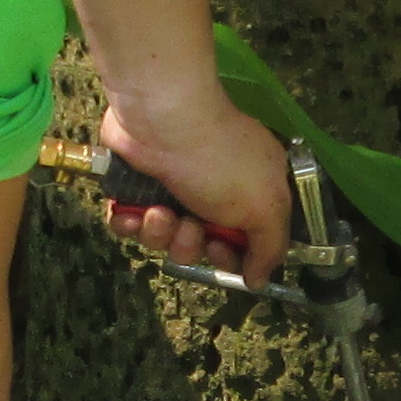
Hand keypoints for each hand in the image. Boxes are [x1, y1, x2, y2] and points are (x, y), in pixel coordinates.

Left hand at [96, 86, 292, 286]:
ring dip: (162, 233)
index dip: (229, 255)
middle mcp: (212, 190)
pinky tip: (133, 212)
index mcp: (249, 191)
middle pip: (199, 245)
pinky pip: (129, 224)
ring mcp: (171, 187)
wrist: (161, 121)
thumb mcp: (265, 206)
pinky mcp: (134, 185)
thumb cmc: (219, 161)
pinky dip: (129, 223)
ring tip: (160, 212)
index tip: (221, 251)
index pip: (241, 240)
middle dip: (192, 245)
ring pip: (163, 238)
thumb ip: (271, 247)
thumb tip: (260, 280)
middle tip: (190, 227)